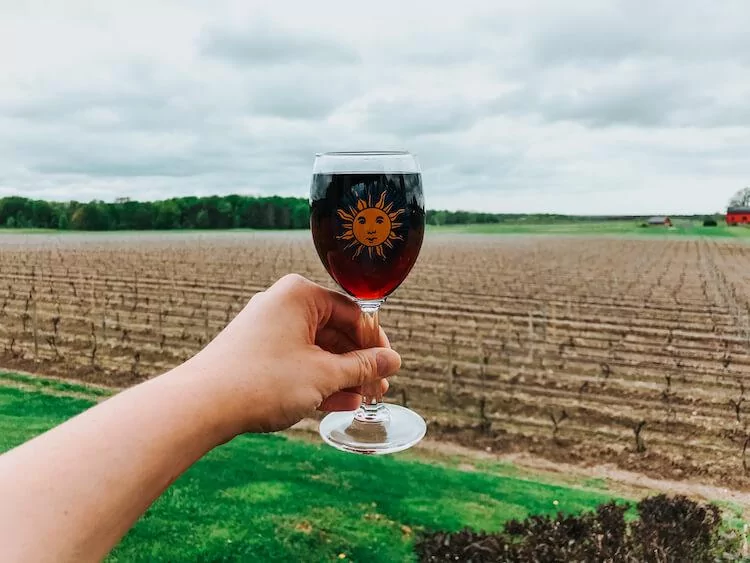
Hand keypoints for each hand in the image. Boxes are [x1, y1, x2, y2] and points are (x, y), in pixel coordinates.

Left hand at [184, 274, 400, 436]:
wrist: (201, 405)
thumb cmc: (262, 380)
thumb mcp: (324, 374)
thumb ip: (363, 367)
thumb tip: (393, 361)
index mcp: (300, 295)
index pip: (352, 313)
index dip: (375, 343)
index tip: (389, 367)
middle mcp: (282, 305)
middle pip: (334, 333)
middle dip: (358, 364)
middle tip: (378, 388)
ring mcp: (266, 330)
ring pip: (316, 351)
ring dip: (341, 377)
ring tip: (362, 401)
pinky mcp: (254, 353)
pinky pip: (296, 362)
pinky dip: (317, 381)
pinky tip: (337, 404)